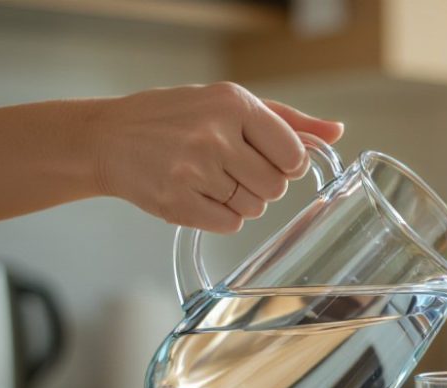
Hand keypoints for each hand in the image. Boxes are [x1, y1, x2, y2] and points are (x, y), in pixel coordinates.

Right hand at [91, 82, 343, 232]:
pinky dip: (221, 216)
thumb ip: (287, 121)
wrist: (110, 138)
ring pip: (255, 207)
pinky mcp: (179, 202)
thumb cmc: (176, 118)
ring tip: (210, 178)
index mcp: (233, 104)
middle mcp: (215, 134)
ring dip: (241, 200)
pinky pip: (230, 224)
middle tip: (231, 167)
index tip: (268, 158)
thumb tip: (336, 132)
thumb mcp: (230, 104)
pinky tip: (199, 195)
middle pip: (277, 186)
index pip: (294, 154)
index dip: (287, 164)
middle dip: (262, 183)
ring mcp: (195, 170)